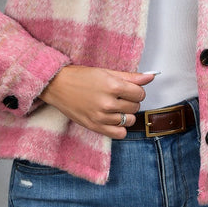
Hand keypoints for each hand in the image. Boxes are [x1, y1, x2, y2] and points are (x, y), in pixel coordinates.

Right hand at [39, 66, 155, 138]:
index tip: (129, 89)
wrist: (57, 86)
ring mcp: (101, 117)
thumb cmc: (80, 77)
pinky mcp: (95, 127)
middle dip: (131, 101)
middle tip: (119, 96)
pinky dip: (120, 128)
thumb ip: (130, 77)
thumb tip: (150, 77)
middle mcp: (108, 103)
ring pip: (129, 121)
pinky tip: (113, 119)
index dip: (136, 91)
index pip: (140, 93)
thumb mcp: (106, 72)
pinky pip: (119, 134)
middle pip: (135, 107)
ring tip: (114, 107)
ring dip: (125, 114)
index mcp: (112, 86)